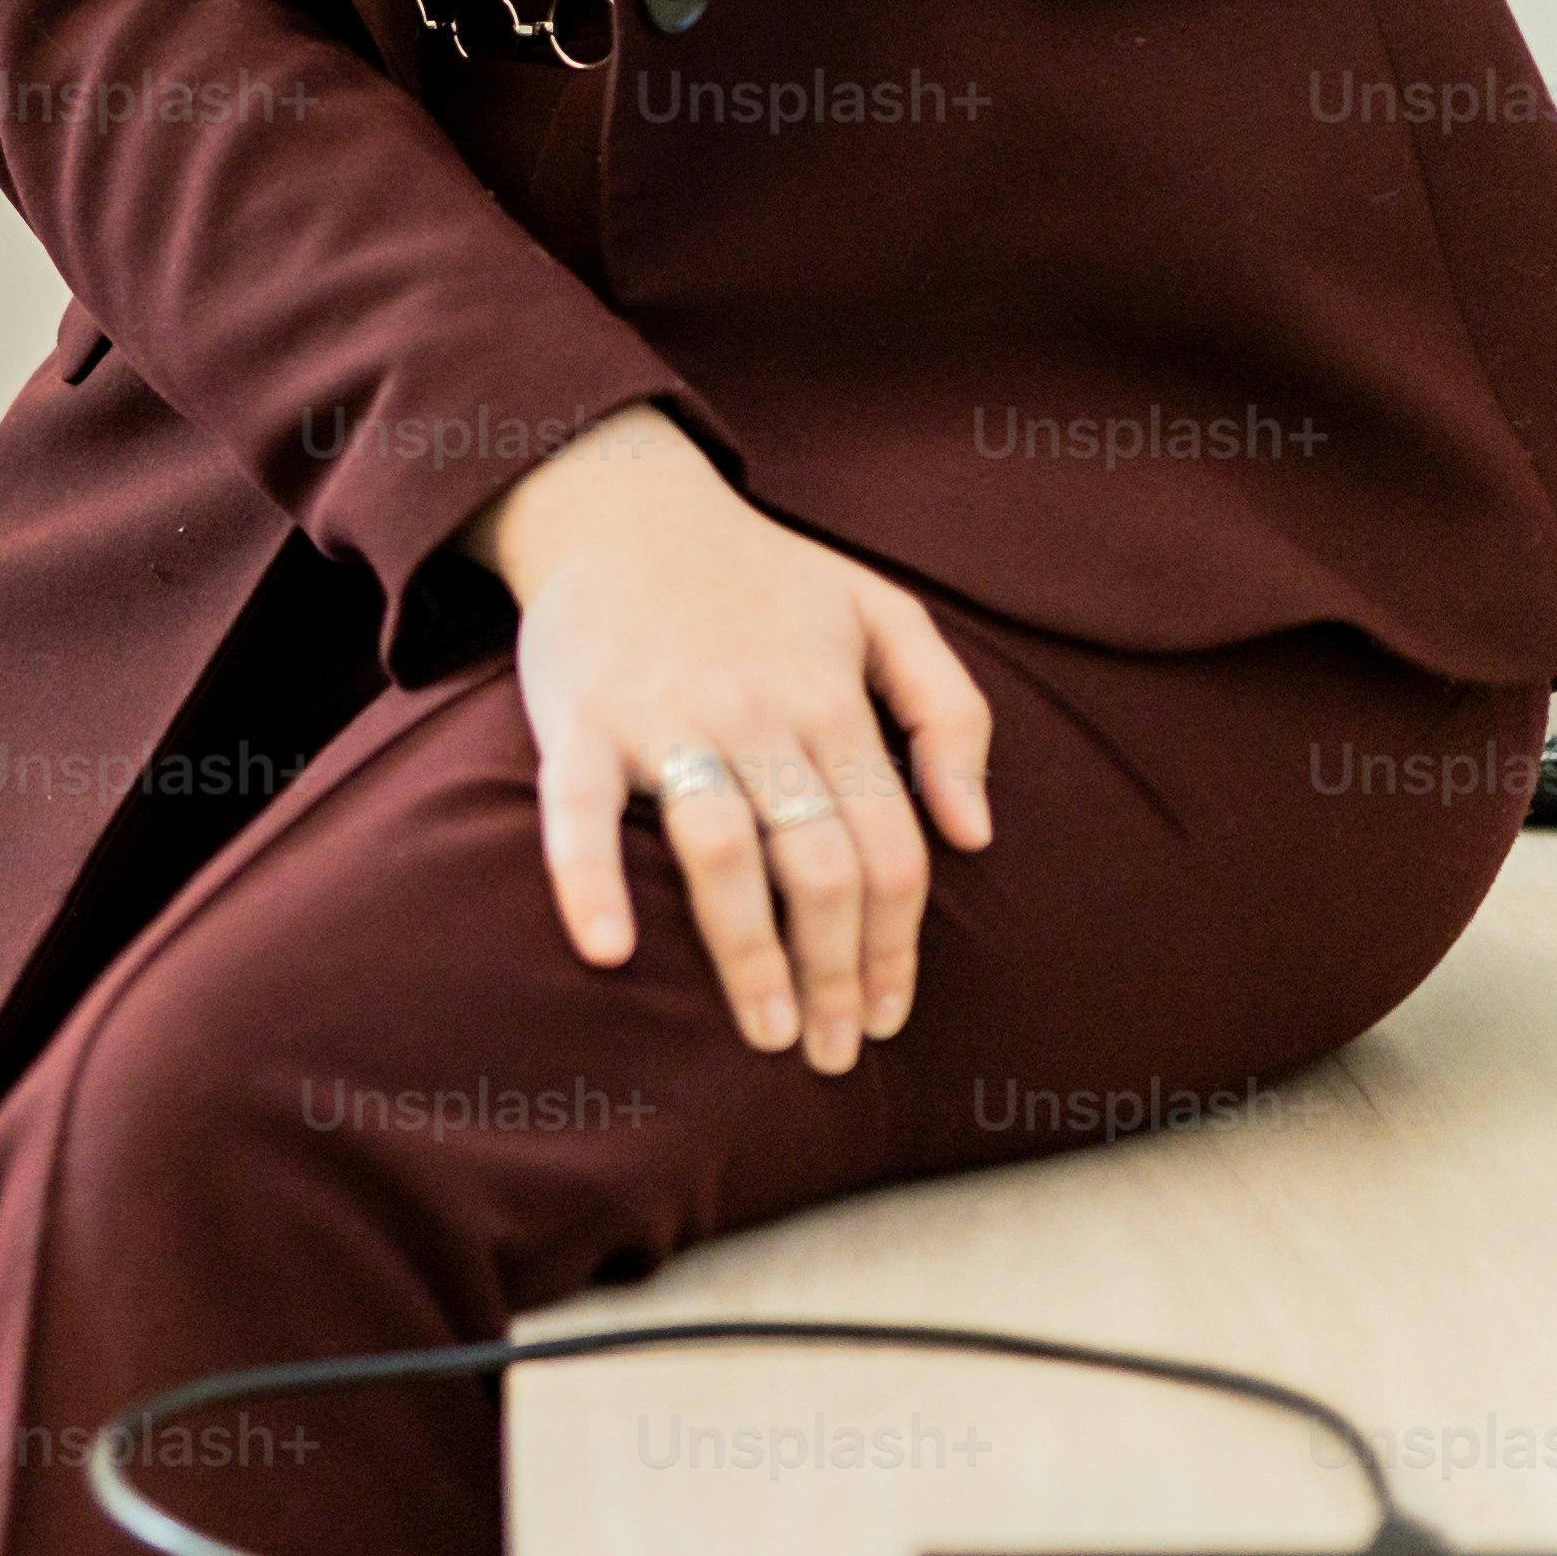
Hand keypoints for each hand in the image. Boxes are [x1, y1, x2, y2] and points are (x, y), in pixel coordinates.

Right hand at [469, 408, 996, 1073]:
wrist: (620, 502)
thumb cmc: (759, 577)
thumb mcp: (880, 610)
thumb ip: (949, 711)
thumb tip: (975, 833)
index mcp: (833, 698)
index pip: (890, 849)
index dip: (898, 945)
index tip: (890, 1013)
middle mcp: (759, 711)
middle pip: (820, 866)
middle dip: (837, 974)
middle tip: (835, 1053)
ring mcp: (668, 716)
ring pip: (723, 850)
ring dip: (750, 955)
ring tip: (769, 1033)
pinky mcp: (581, 719)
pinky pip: (583, 809)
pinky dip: (591, 879)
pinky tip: (608, 950)